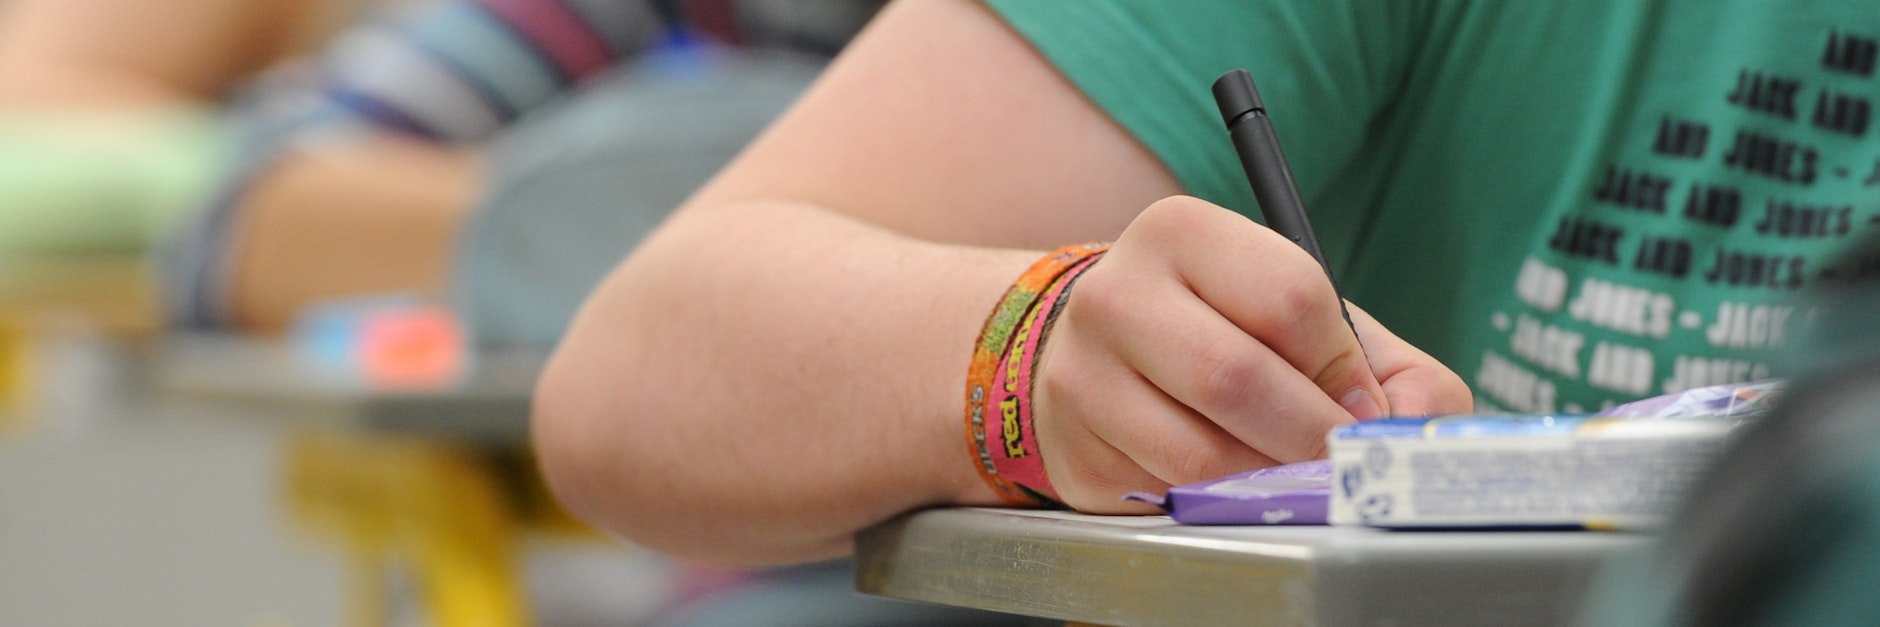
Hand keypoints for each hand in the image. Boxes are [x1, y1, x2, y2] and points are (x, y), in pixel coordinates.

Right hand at [1031, 196, 1470, 512]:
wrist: (1097, 354)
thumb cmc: (1223, 332)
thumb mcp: (1306, 321)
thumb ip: (1390, 370)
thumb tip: (1411, 432)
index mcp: (1181, 233)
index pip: (1290, 297)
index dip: (1342, 368)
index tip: (1357, 403)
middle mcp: (1117, 294)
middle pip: (1235, 378)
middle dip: (1311, 437)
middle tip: (1339, 463)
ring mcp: (1082, 377)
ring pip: (1200, 456)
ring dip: (1266, 481)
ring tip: (1283, 473)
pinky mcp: (1075, 452)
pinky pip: (1167, 498)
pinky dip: (1218, 505)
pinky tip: (1223, 484)